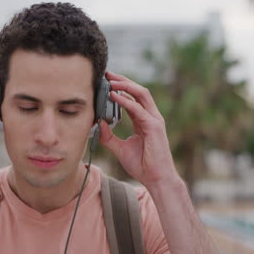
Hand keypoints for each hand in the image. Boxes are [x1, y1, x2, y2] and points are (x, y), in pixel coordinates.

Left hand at [99, 71, 178, 187]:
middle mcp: (151, 117)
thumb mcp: (119, 148)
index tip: (106, 82)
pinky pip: (138, 109)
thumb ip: (109, 136)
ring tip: (110, 81)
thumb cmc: (142, 165)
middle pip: (138, 91)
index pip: (133, 98)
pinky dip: (126, 101)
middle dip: (123, 81)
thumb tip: (97, 124)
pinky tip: (114, 96)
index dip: (121, 88)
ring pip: (141, 94)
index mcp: (144, 120)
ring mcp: (155, 120)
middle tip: (107, 74)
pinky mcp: (154, 126)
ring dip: (125, 85)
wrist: (156, 178)